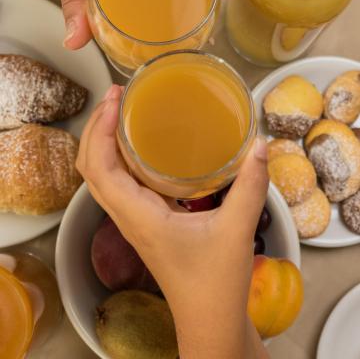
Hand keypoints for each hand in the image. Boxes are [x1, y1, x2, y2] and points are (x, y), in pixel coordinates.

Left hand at [76, 85, 268, 358]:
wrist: (209, 319)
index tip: (114, 100)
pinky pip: (120, 184)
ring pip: (102, 176)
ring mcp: (132, 220)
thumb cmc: (215, 283)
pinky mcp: (144, 221)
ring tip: (122, 112)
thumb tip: (258, 145)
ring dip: (104, 142)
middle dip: (96, 128)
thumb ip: (250, 186)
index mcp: (138, 216)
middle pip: (91, 168)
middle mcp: (127, 216)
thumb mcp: (236, 230)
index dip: (100, 131)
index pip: (100, 168)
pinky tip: (142, 146)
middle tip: (116, 97)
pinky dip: (120, 158)